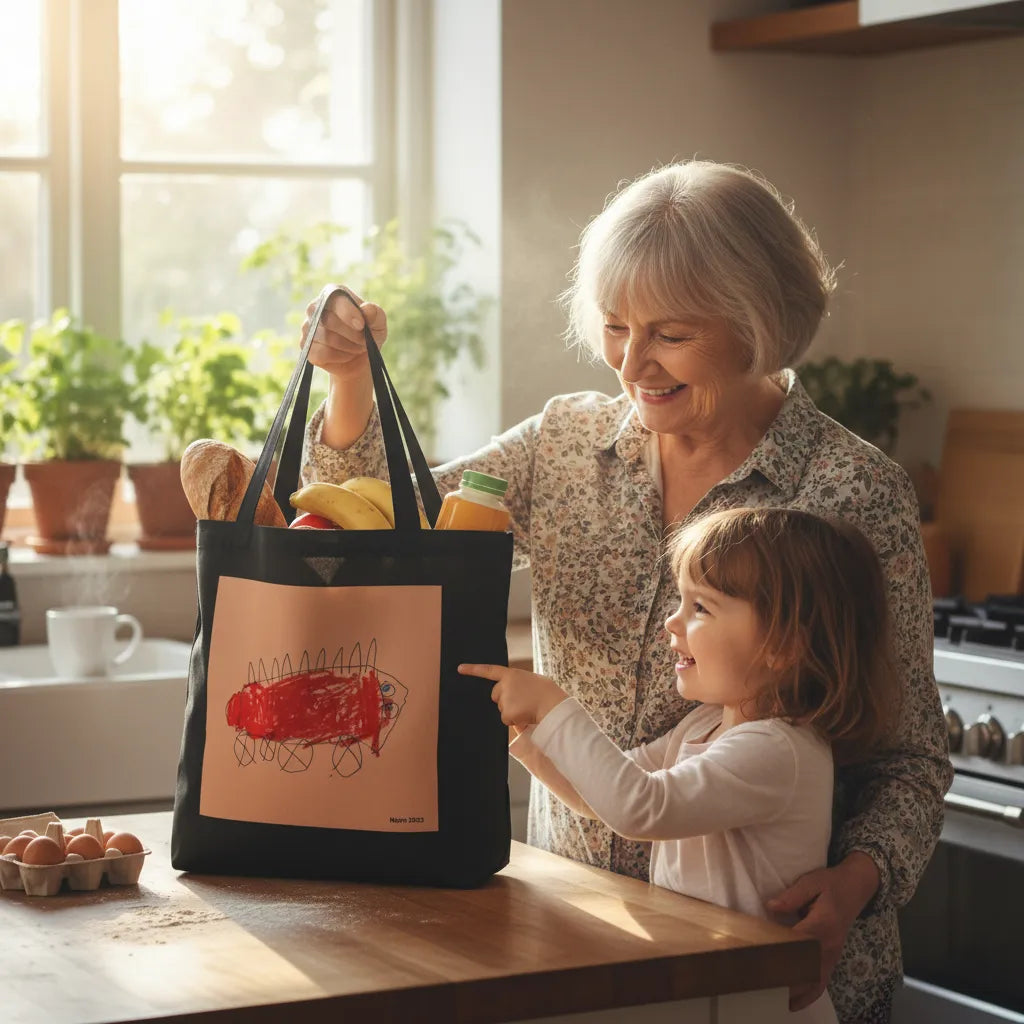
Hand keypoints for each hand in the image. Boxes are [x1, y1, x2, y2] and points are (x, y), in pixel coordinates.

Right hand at [301, 286, 387, 381]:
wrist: (360, 359)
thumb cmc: (369, 335)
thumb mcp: (378, 324)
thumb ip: (375, 314)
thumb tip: (366, 310)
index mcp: (333, 294)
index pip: (334, 299)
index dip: (347, 312)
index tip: (361, 326)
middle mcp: (315, 307)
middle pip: (328, 320)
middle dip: (352, 334)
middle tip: (364, 341)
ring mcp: (307, 327)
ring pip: (325, 338)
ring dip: (348, 347)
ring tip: (357, 347)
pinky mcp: (306, 346)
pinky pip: (320, 353)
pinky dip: (338, 357)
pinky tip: (345, 355)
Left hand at [458, 664, 567, 728]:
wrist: (553, 705)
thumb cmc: (547, 694)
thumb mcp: (531, 682)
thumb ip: (518, 685)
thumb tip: (512, 698)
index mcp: (512, 674)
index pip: (489, 670)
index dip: (473, 670)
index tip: (460, 668)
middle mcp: (505, 685)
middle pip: (495, 695)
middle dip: (504, 700)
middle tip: (522, 702)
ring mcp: (505, 698)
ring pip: (503, 709)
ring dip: (512, 711)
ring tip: (528, 708)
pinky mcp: (506, 712)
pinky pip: (506, 720)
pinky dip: (515, 720)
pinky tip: (526, 716)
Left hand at [765, 852, 879, 1010]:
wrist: (856, 887)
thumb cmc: (831, 883)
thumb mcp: (812, 882)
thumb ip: (791, 896)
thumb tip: (771, 908)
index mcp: (823, 924)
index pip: (799, 943)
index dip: (780, 952)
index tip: (761, 960)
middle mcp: (829, 943)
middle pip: (806, 968)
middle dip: (785, 978)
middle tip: (761, 985)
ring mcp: (833, 953)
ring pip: (815, 980)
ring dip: (796, 991)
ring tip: (774, 998)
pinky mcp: (833, 957)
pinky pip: (823, 981)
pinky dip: (810, 994)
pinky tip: (795, 1002)